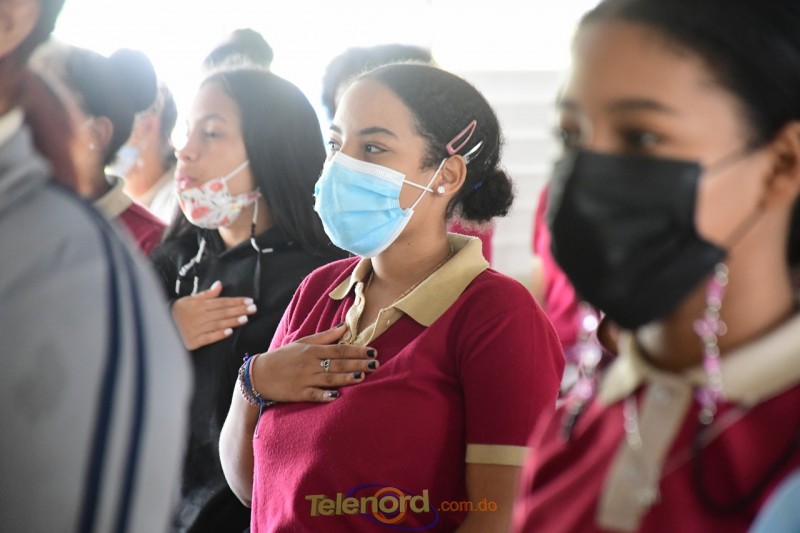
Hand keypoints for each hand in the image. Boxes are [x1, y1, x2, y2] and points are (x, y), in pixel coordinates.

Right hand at [171, 281, 256, 349]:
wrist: (159, 327)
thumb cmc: (177, 312)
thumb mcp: (189, 300)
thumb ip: (206, 294)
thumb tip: (219, 284)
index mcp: (199, 305)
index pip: (221, 302)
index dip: (236, 301)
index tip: (249, 301)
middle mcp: (199, 316)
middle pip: (222, 312)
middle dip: (239, 310)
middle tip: (253, 308)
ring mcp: (196, 329)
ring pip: (218, 324)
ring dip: (232, 321)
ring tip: (245, 318)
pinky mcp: (193, 341)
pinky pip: (208, 337)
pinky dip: (218, 335)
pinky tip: (229, 332)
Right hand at [251, 323, 378, 402]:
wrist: (259, 374)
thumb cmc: (283, 357)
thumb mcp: (302, 342)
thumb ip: (325, 336)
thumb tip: (345, 326)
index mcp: (312, 350)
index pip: (339, 349)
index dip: (356, 350)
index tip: (372, 351)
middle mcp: (309, 364)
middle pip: (337, 364)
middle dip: (357, 363)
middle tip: (375, 364)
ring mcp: (304, 379)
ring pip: (329, 378)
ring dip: (346, 378)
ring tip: (362, 376)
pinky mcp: (298, 393)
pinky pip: (314, 395)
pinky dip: (324, 395)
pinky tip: (336, 396)